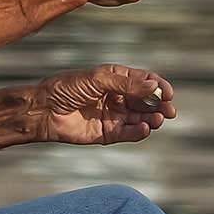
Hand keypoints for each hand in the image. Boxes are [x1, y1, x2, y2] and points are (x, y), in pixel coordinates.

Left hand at [28, 66, 176, 145]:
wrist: (44, 110)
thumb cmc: (67, 88)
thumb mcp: (98, 79)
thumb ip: (126, 84)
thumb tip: (153, 86)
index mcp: (116, 79)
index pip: (145, 81)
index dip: (158, 86)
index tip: (167, 92)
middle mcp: (118, 97)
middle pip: (147, 101)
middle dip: (160, 105)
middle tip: (170, 110)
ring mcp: (114, 116)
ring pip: (141, 118)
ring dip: (152, 119)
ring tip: (158, 119)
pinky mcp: (108, 134)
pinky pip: (129, 134)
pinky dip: (140, 132)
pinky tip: (146, 129)